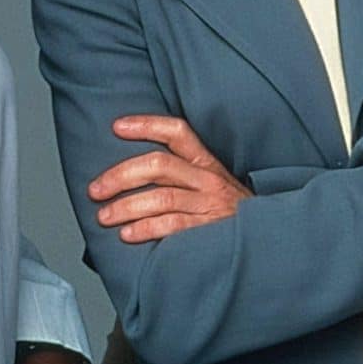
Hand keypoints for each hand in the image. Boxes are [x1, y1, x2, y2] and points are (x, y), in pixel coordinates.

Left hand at [88, 115, 249, 243]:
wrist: (266, 238)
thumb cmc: (231, 212)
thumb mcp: (214, 183)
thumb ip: (183, 174)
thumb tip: (132, 175)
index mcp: (207, 162)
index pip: (177, 132)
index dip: (146, 125)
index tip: (116, 127)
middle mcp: (208, 179)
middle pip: (159, 165)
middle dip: (120, 175)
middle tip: (95, 190)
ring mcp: (210, 204)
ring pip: (161, 197)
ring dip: (126, 207)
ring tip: (104, 216)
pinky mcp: (209, 229)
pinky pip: (172, 225)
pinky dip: (146, 229)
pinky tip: (127, 235)